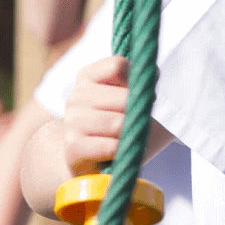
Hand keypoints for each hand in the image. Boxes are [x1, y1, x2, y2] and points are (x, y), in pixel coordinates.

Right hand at [62, 56, 129, 175]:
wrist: (92, 159)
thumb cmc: (119, 121)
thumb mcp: (130, 95)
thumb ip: (140, 80)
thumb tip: (152, 74)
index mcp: (88, 76)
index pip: (118, 66)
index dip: (138, 80)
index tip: (140, 93)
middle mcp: (76, 96)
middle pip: (124, 98)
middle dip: (137, 113)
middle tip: (134, 122)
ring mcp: (72, 121)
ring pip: (118, 123)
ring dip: (129, 134)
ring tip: (125, 137)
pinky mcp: (73, 147)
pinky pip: (110, 146)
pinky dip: (120, 150)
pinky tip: (116, 151)